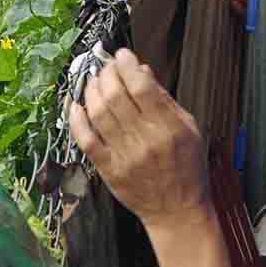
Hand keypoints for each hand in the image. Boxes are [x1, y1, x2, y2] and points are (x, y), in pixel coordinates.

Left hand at [68, 48, 209, 230]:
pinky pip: (85, 139)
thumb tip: (141, 70)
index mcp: (168, 128)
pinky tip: (76, 105)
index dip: (127, 65)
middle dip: (107, 73)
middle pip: (115, 95)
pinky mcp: (108, 169)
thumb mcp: (190, 129)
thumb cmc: (187, 168)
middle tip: (107, 66)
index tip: (122, 55)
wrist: (177, 211)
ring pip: (98, 113)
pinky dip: (77, 119)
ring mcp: (123, 156)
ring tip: (94, 80)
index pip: (141, 87)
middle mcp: (144, 140)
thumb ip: (165, 99)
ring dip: (92, 90)